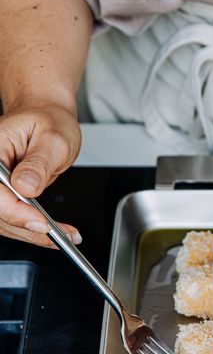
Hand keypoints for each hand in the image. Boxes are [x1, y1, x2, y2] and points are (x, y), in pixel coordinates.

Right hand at [0, 103, 81, 246]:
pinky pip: (13, 218)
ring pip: (4, 221)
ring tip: (66, 235)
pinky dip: (34, 229)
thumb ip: (39, 163)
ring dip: (34, 234)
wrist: (47, 118)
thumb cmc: (49, 121)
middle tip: (62, 235)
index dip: (16, 212)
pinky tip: (56, 232)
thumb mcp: (53, 139)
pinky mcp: (3, 195)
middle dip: (29, 228)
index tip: (41, 223)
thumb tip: (26, 186)